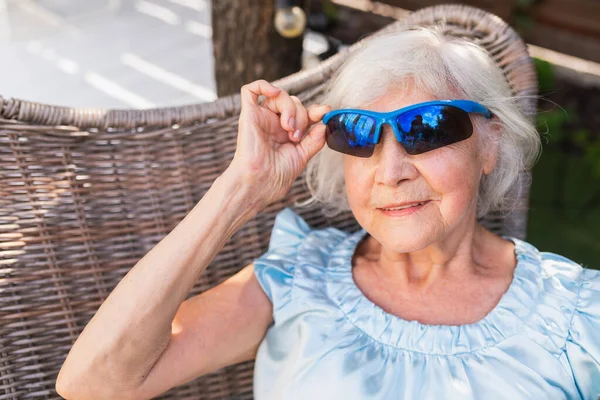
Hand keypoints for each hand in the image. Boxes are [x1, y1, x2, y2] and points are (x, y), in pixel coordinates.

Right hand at [228, 79, 331, 207]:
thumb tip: (323, 124)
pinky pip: (250, 90)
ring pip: (280, 95)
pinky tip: (274, 94)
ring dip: (290, 108)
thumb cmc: (276, 176)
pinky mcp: (248, 114)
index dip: (315, 110)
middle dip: (302, 115)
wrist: (259, 183)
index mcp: (286, 133)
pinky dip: (264, 86)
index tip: (325, 111)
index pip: (303, 113)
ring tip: (288, 127)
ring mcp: (261, 118)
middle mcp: (274, 123)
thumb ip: (314, 140)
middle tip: (297, 135)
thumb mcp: (302, 157)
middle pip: (294, 102)